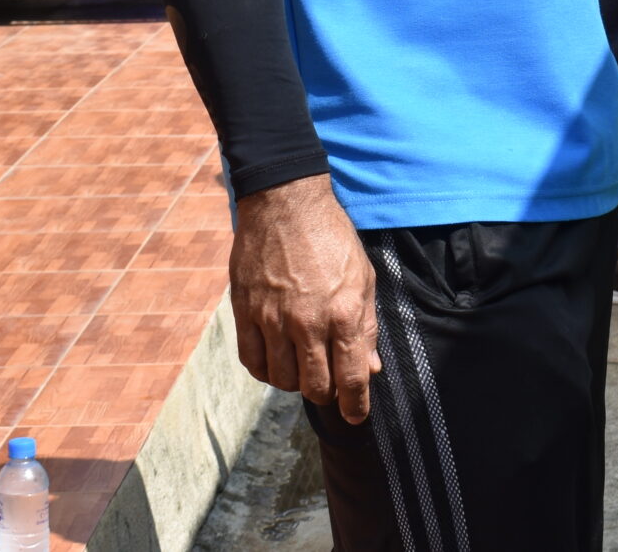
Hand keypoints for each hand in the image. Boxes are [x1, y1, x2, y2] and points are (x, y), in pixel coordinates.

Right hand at [229, 175, 380, 422]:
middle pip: (315, 387)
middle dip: (326, 394)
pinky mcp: (246, 312)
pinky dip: (265, 370)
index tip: (356, 415)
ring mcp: (273, 319)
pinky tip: (275, 359)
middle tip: (328, 384)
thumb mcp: (362, 277)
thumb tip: (371, 367)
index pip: (351, 378)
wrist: (286, 203)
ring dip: (294, 382)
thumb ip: (366, 325)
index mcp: (343, 313)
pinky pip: (252, 361)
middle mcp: (308, 322)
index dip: (356, 405)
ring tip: (301, 366)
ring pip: (282, 380)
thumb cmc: (330, 238)